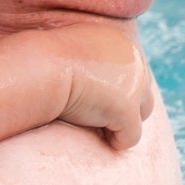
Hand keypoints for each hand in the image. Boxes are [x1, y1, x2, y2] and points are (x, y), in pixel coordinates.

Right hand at [51, 25, 155, 150]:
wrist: (42, 67)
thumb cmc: (46, 59)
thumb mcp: (76, 48)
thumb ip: (93, 58)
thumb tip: (96, 79)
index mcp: (122, 43)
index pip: (132, 73)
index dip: (114, 89)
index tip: (93, 96)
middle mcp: (136, 61)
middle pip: (142, 93)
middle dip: (122, 105)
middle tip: (93, 113)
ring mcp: (135, 86)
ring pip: (141, 114)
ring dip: (120, 121)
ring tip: (93, 124)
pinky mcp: (128, 109)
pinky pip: (130, 137)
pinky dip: (114, 141)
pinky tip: (93, 135)